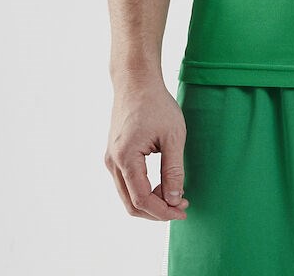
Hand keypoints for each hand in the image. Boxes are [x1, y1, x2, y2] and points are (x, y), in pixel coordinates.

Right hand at [104, 77, 189, 220]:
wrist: (136, 82)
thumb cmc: (157, 104)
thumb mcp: (173, 136)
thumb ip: (173, 169)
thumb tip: (173, 199)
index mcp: (125, 157)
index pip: (141, 199)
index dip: (162, 211)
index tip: (183, 210)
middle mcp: (112, 162)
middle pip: (131, 204)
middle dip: (157, 211)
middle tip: (181, 206)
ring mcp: (110, 159)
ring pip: (127, 195)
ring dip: (150, 202)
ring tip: (175, 195)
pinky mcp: (114, 155)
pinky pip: (126, 183)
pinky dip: (143, 190)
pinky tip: (162, 184)